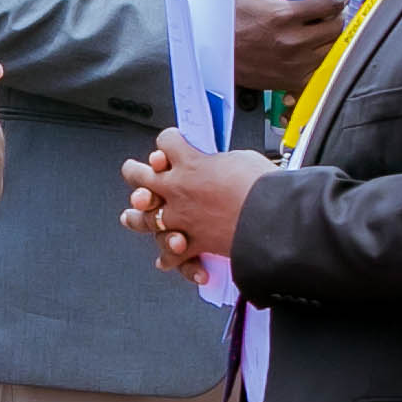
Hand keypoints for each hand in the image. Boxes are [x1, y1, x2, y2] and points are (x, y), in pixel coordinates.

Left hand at [120, 131, 272, 273]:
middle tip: (132, 170)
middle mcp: (177, 189)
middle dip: (134, 172)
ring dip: (136, 217)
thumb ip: (221, 162)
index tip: (172, 142)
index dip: (169, 141)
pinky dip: (168, 259)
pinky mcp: (192, 243)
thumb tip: (220, 166)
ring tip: (129, 216)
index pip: (167, 142)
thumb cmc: (262, 185)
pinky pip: (173, 255)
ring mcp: (181, 218)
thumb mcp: (241, 158)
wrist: (272, 218)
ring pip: (146, 218)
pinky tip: (163, 260)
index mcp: (190, 163)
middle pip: (141, 177)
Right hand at [234, 0, 348, 94]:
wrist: (212, 50)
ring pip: (332, 47)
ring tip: (325, 25)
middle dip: (340, 13)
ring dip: (333, 35)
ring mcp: (295, 63)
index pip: (330, 3)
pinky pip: (320, 68)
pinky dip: (322, 56)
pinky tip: (316, 47)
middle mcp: (293, 42)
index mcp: (284, 16)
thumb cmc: (226, 19)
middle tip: (335, 6)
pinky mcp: (292, 79)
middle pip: (337, 26)